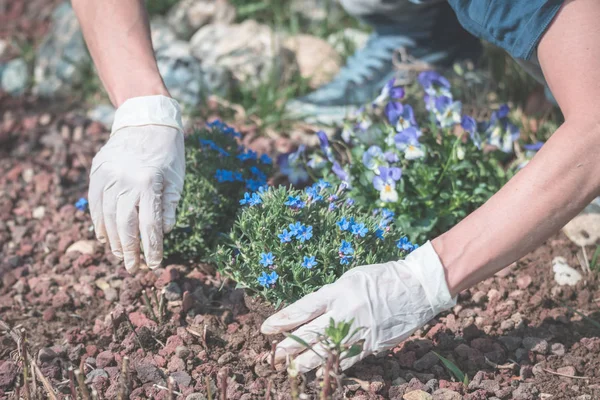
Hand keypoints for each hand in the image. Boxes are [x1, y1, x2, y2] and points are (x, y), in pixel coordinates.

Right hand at [89, 95, 184, 271]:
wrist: (146, 119)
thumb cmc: (168, 152)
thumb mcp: (177, 178)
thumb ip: (169, 206)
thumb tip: (163, 232)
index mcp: (150, 183)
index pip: (150, 225)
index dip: (151, 248)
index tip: (154, 264)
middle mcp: (126, 180)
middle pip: (125, 225)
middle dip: (129, 250)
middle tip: (133, 267)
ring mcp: (108, 175)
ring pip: (107, 216)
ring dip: (113, 240)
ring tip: (119, 254)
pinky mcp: (98, 171)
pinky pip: (95, 202)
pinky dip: (98, 222)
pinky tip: (104, 236)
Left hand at [260, 242, 455, 372]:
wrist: (417, 288)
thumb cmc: (382, 279)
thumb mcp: (351, 279)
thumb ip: (331, 296)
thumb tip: (310, 313)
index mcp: (338, 291)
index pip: (304, 308)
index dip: (283, 320)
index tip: (267, 328)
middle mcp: (346, 311)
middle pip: (310, 333)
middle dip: (288, 346)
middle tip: (273, 356)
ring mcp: (359, 330)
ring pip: (327, 351)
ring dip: (306, 362)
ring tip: (290, 368)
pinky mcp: (372, 344)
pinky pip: (347, 359)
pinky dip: (331, 366)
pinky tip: (318, 372)